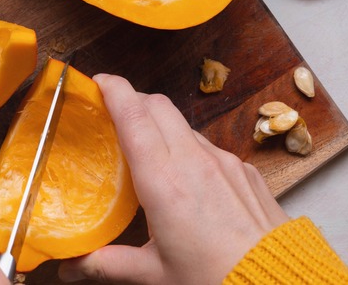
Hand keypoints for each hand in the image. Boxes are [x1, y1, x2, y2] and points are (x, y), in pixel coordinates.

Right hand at [58, 74, 288, 283]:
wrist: (279, 284)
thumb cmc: (216, 278)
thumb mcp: (152, 274)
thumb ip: (105, 264)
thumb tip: (68, 267)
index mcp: (164, 183)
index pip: (134, 117)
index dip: (113, 90)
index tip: (96, 82)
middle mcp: (193, 161)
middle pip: (158, 105)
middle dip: (132, 99)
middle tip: (112, 112)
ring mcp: (222, 161)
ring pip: (182, 123)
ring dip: (159, 123)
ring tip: (145, 148)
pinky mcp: (242, 169)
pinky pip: (207, 145)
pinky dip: (186, 147)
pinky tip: (184, 176)